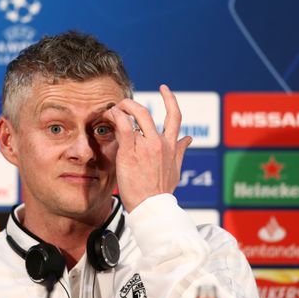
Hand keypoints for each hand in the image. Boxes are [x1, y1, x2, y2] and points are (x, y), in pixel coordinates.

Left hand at [104, 84, 191, 211]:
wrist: (152, 208)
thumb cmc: (160, 192)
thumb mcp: (175, 170)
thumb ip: (180, 151)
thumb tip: (188, 139)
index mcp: (171, 146)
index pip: (175, 117)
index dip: (170, 99)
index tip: (164, 89)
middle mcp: (160, 142)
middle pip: (147, 112)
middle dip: (132, 104)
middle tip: (122, 103)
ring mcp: (146, 146)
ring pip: (136, 115)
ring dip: (122, 108)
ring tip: (112, 111)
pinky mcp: (131, 151)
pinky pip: (123, 126)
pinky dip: (116, 117)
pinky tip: (109, 116)